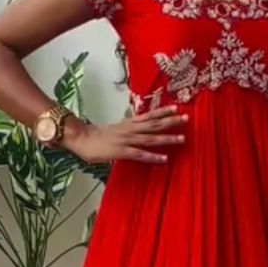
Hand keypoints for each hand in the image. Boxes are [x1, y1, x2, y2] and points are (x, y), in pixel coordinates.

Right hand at [64, 106, 186, 165]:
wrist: (81, 139)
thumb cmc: (96, 136)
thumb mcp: (115, 128)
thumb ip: (127, 127)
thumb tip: (137, 127)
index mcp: (129, 123)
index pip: (149, 115)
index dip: (163, 111)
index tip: (177, 108)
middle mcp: (130, 129)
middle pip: (154, 124)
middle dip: (171, 121)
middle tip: (186, 118)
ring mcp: (127, 140)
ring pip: (151, 138)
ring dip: (167, 138)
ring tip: (182, 138)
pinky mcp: (122, 151)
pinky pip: (140, 154)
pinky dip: (153, 156)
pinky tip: (165, 158)